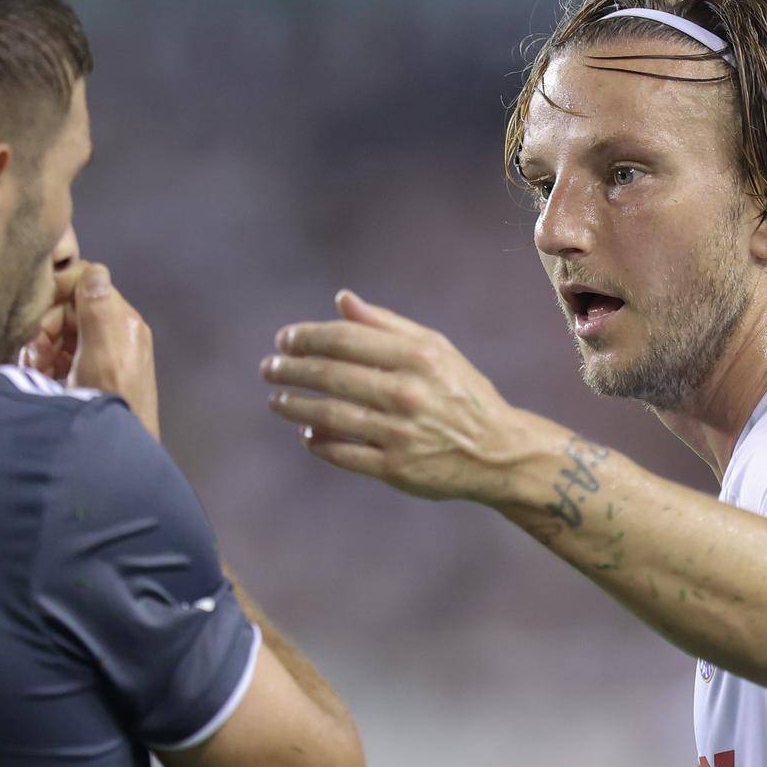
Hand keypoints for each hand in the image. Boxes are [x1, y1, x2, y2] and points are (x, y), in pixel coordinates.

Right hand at [24, 261, 159, 439]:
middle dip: (46, 328)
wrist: (114, 457)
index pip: (86, 281)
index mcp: (123, 321)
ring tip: (38, 372)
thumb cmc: (109, 405)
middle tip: (35, 357)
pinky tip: (45, 380)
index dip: (56, 294)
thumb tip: (95, 270)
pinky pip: (65, 355)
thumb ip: (97, 310)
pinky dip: (50, 363)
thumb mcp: (100, 356)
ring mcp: (106, 353)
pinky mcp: (94, 373)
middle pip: (69, 308)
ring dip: (43, 348)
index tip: (36, 319)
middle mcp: (118, 332)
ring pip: (63, 332)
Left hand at [262, 290, 544, 501]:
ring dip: (295, 406)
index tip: (284, 339)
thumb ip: (386, 324)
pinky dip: (318, 443)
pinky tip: (306, 434)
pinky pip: (343, 453)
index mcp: (417, 357)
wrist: (497, 452)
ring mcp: (400, 433)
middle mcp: (407, 393)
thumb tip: (341, 299)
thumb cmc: (461, 392)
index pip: (345, 339)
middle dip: (290, 370)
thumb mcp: (435, 349)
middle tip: (268, 368)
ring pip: (329, 416)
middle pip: (331, 376)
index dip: (307, 337)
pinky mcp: (395, 468)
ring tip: (277, 400)